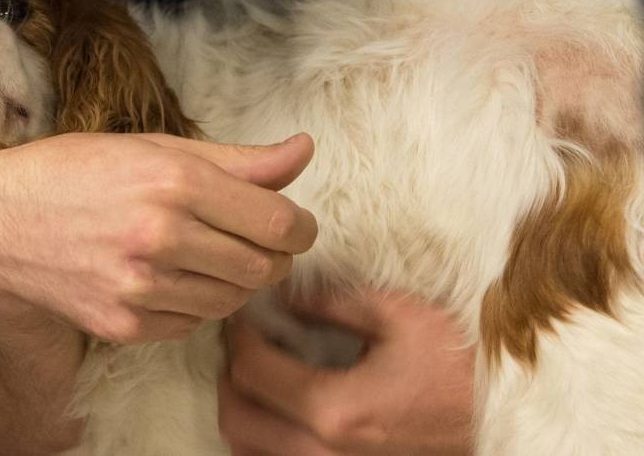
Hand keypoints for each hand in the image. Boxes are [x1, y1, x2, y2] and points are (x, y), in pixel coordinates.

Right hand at [0, 132, 317, 342]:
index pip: (278, 222)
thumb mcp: (156, 147)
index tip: (294, 223)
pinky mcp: (125, 326)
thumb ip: (237, 158)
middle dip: (274, 255)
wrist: (0, 223)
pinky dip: (198, 302)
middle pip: (264, 267)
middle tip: (255, 238)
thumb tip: (304, 149)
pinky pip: (194, 323)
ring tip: (211, 252)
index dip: (300, 226)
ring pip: (233, 300)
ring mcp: (140, 287)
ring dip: (237, 280)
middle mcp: (160, 236)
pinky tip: (174, 275)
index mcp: (174, 181)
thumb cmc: (79, 171)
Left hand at [219, 289, 474, 454]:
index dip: (238, 334)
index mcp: (335, 411)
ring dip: (242, 408)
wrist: (505, 417)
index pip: (252, 372)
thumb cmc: (461, 366)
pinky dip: (263, 439)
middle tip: (243, 338)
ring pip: (249, 451)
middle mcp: (324, 455)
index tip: (244, 310)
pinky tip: (281, 408)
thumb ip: (331, 304)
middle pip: (237, 418)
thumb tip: (285, 296)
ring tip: (259, 371)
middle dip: (230, 372)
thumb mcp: (397, 316)